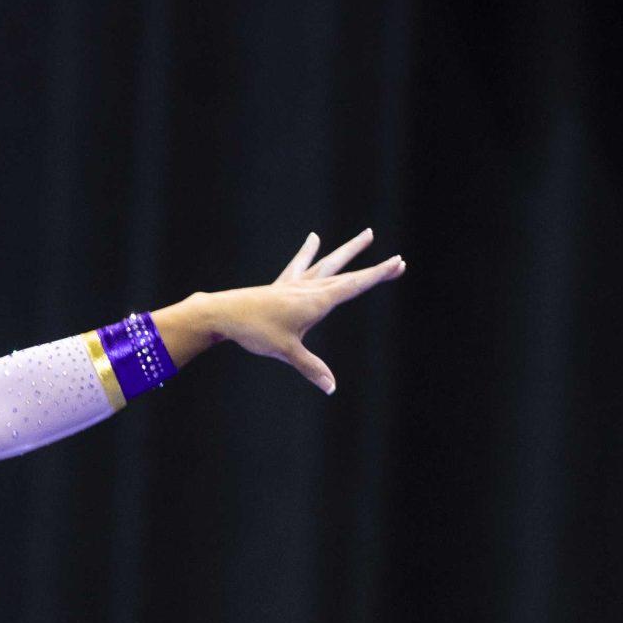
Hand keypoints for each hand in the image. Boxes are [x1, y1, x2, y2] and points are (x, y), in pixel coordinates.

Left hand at [189, 230, 405, 395]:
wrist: (223, 314)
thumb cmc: (255, 332)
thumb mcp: (286, 352)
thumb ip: (311, 368)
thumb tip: (331, 388)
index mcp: (316, 301)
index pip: (354, 285)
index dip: (378, 275)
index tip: (399, 263)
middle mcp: (309, 288)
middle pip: (348, 275)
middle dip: (373, 269)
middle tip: (398, 260)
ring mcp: (295, 284)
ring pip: (328, 263)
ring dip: (348, 251)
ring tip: (367, 234)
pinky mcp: (281, 285)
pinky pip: (300, 265)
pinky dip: (308, 252)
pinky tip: (314, 239)